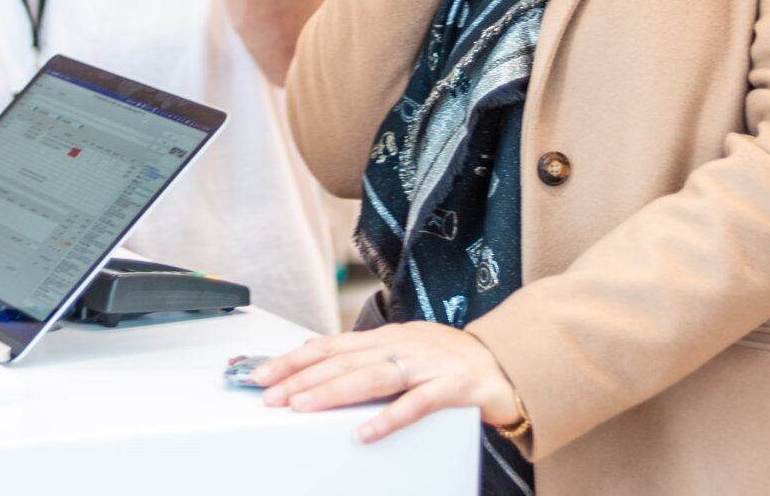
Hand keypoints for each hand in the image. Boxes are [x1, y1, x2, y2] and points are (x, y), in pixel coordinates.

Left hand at [253, 321, 522, 442]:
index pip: (329, 347)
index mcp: (388, 337)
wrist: (510, 364)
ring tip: (302, 406)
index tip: (260, 375)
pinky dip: (390, 419)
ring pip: (373, 377)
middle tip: (269, 394)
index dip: (292, 360)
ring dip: (333, 392)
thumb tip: (317, 360)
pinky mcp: (455, 387)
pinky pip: (418, 404)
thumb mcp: (404, 352)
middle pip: (343, 361)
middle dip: (301, 378)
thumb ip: (365, 358)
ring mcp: (429, 364)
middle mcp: (404, 345)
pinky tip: (365, 433)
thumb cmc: (452, 362)